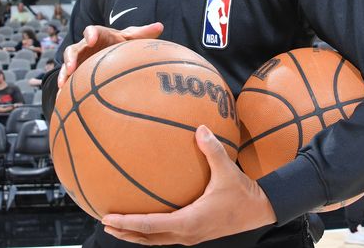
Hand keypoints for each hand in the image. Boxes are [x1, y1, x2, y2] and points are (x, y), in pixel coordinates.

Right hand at [57, 23, 163, 88]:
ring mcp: (79, 59)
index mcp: (99, 35)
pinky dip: (64, 85)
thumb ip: (144, 33)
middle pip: (74, 48)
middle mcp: (85, 46)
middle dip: (71, 57)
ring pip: (67, 63)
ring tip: (63, 83)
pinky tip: (63, 96)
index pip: (92, 31)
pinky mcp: (75, 70)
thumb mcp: (132, 38)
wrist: (112, 52)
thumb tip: (160, 27)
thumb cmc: (122, 43)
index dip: (91, 34)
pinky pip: (67, 77)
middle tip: (71, 66)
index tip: (92, 38)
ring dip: (64, 72)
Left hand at [101, 125, 275, 244]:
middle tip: (104, 222)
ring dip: (136, 235)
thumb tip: (199, 128)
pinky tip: (145, 219)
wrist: (259, 210)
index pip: (150, 225)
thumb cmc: (242, 192)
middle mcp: (186, 234)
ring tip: (117, 227)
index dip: (127, 223)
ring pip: (155, 240)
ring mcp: (190, 236)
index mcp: (189, 221)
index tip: (108, 218)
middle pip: (147, 238)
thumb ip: (212, 150)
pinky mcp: (194, 233)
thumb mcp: (227, 170)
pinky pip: (165, 235)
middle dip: (124, 233)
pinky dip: (150, 231)